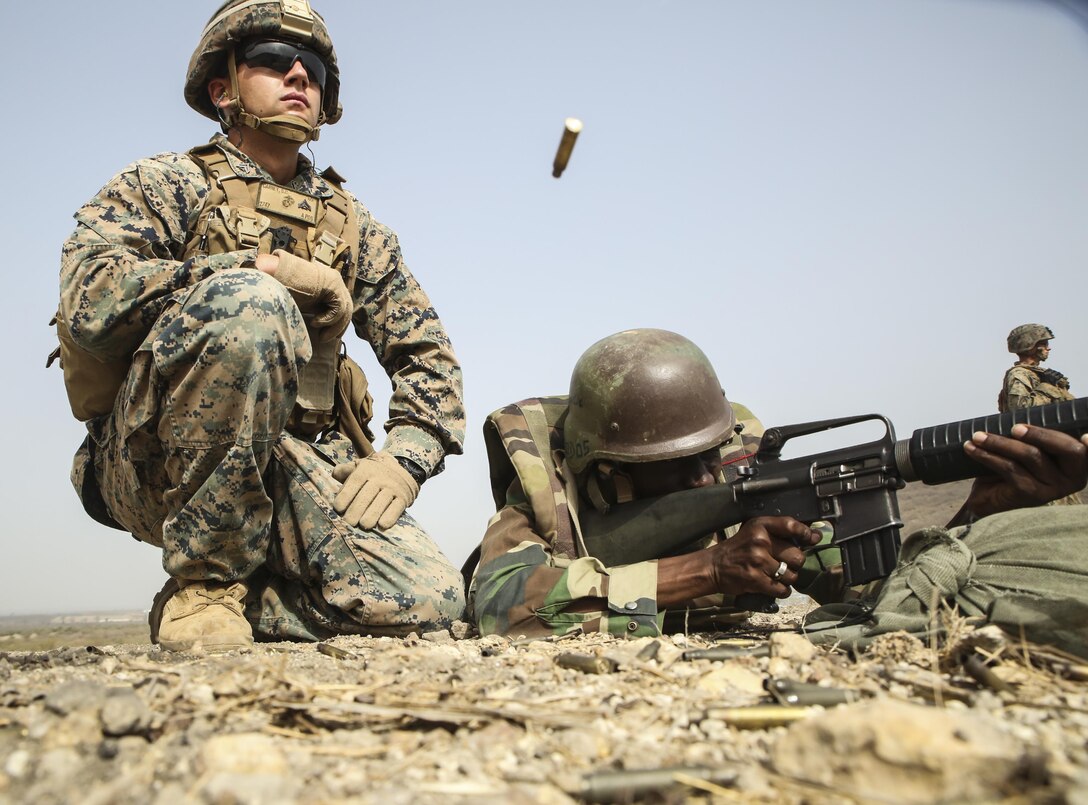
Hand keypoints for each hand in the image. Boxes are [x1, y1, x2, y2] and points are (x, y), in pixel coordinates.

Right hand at [262, 250, 352, 341]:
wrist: (273, 278)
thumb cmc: (283, 292)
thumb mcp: (306, 305)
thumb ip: (317, 311)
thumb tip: (325, 329)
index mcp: (328, 284)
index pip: (341, 306)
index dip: (338, 324)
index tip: (328, 336)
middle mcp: (334, 281)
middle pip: (346, 308)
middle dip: (338, 327)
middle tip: (326, 339)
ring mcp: (335, 280)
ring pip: (345, 309)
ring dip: (334, 326)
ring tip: (320, 335)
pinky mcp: (333, 283)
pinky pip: (339, 308)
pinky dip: (329, 319)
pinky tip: (315, 322)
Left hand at [332, 451, 419, 529]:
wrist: (403, 470)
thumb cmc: (373, 473)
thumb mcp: (359, 467)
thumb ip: (345, 471)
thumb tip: (334, 474)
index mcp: (366, 469)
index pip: (355, 481)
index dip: (346, 495)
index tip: (338, 509)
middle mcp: (380, 477)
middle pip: (367, 494)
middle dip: (356, 509)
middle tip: (348, 522)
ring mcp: (393, 488)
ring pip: (382, 501)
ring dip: (372, 514)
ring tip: (364, 525)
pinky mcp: (403, 498)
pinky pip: (397, 507)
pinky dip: (390, 516)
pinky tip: (382, 525)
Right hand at [707, 516, 822, 597]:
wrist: (713, 567)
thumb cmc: (737, 549)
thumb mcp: (754, 532)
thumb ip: (778, 532)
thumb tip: (813, 537)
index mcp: (761, 526)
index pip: (791, 525)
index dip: (806, 533)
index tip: (813, 538)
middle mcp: (760, 541)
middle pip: (797, 556)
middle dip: (794, 563)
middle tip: (784, 563)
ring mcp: (758, 561)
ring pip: (791, 575)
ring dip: (786, 579)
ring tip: (774, 575)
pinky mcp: (756, 579)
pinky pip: (782, 589)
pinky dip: (781, 591)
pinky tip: (772, 585)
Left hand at [963, 425, 1087, 517]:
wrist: (988, 500)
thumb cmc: (1012, 470)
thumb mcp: (1027, 451)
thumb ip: (1036, 437)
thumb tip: (1026, 417)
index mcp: (1077, 464)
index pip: (1084, 449)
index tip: (1086, 436)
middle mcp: (1072, 479)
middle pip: (1065, 449)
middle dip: (1040, 434)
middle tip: (1014, 428)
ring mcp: (1053, 489)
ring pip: (1031, 456)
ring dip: (1000, 442)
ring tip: (977, 436)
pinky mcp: (1031, 496)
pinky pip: (1010, 468)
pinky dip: (987, 455)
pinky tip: (972, 448)